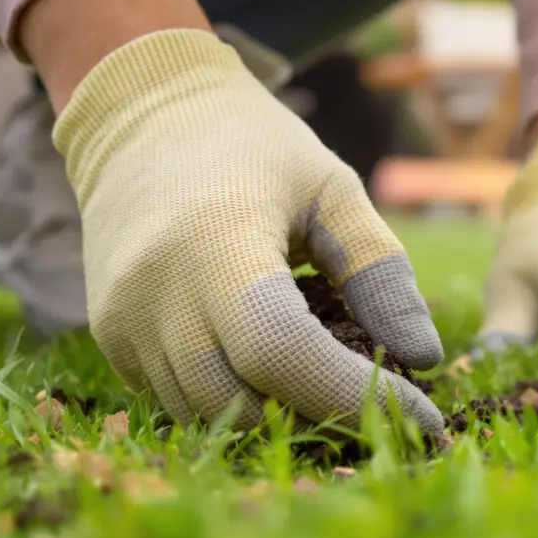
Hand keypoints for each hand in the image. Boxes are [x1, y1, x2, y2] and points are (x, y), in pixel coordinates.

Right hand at [52, 28, 444, 432]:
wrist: (142, 119)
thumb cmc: (255, 149)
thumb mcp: (334, 190)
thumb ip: (380, 271)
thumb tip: (426, 356)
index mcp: (218, 244)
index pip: (284, 353)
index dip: (354, 396)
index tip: (424, 416)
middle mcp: (157, 293)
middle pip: (244, 402)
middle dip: (325, 418)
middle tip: (388, 408)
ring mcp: (124, 322)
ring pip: (210, 414)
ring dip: (280, 418)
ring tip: (338, 392)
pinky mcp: (111, 339)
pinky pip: (180, 399)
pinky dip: (237, 402)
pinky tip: (280, 374)